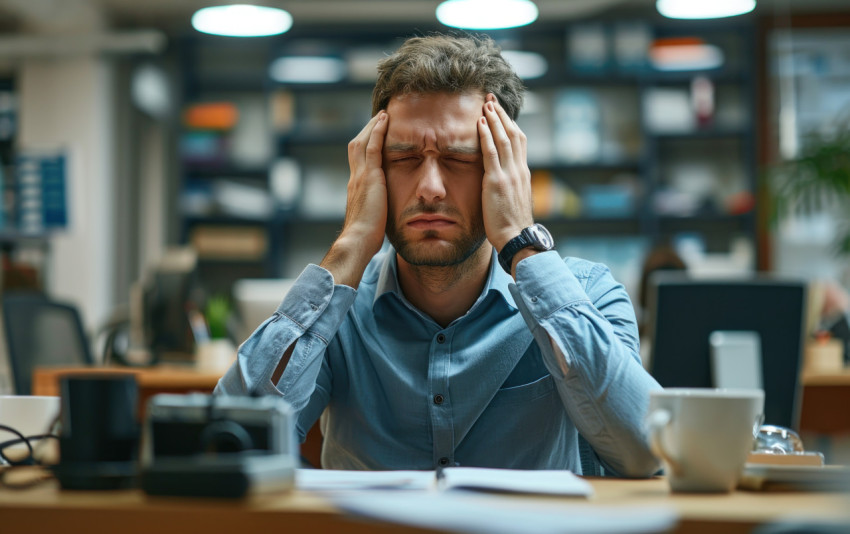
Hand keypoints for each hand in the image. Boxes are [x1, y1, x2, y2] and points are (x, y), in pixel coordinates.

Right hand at [320, 111, 388, 286]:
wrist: (358, 241)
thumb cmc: (366, 238)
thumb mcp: (372, 220)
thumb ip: (376, 211)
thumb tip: (385, 214)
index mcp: (355, 188)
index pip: (358, 160)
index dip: (365, 146)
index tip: (374, 137)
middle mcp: (355, 178)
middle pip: (357, 146)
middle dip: (367, 131)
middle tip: (379, 118)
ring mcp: (360, 176)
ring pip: (363, 142)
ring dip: (373, 126)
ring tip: (384, 114)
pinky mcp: (370, 177)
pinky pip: (373, 147)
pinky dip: (378, 132)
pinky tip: (385, 120)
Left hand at [477, 94, 533, 251]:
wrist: (517, 238)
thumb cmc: (512, 224)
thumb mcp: (513, 199)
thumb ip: (509, 185)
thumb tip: (501, 178)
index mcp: (523, 173)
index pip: (518, 140)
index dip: (509, 123)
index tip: (499, 110)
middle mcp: (519, 169)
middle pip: (512, 133)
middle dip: (501, 114)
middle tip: (491, 98)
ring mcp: (509, 174)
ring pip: (503, 138)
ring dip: (494, 119)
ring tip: (485, 103)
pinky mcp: (497, 182)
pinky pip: (491, 153)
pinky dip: (486, 136)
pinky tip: (479, 123)